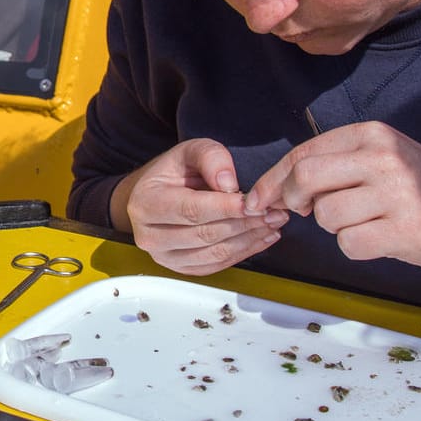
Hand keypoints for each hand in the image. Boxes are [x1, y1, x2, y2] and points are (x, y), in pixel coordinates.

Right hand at [116, 138, 288, 275]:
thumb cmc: (172, 174)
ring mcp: (165, 257)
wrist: (152, 197)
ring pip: (214, 253)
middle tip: (274, 212)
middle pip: (205, 234)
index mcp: (146, 203)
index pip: (191, 209)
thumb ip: (210, 157)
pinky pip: (217, 264)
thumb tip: (229, 183)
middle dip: (244, 224)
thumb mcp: (188, 152)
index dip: (226, 208)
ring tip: (272, 223)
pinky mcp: (181, 268)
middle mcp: (150, 235)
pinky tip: (261, 238)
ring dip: (249, 240)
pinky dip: (244, 252)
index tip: (254, 203)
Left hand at [247, 121, 420, 308]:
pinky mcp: (407, 230)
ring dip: (335, 228)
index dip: (274, 180)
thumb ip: (337, 163)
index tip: (258, 199)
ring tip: (367, 222)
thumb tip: (275, 188)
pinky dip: (357, 248)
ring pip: (326, 216)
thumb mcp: (384, 158)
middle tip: (308, 212)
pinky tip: (382, 239)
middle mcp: (385, 158)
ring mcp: (398, 193)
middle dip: (295, 201)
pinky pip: (350, 245)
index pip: (304, 153)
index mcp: (374, 135)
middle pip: (306, 179)